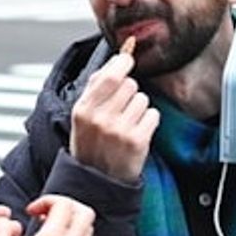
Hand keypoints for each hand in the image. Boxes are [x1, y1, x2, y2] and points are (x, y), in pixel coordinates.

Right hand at [69, 46, 158, 183]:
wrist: (98, 180)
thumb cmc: (91, 143)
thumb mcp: (82, 113)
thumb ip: (97, 83)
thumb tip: (120, 55)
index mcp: (83, 109)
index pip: (111, 75)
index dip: (124, 63)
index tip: (127, 62)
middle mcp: (100, 119)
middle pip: (130, 84)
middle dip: (129, 92)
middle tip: (121, 109)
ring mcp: (119, 131)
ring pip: (143, 99)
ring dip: (139, 108)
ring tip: (127, 123)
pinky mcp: (137, 141)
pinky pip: (153, 114)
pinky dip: (148, 121)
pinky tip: (137, 132)